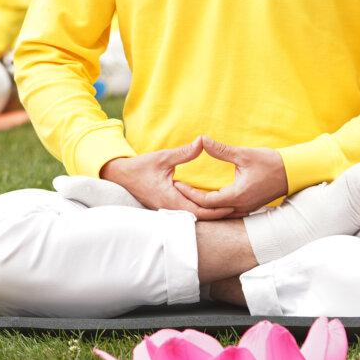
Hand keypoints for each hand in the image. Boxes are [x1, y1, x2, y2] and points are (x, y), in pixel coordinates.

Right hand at [100, 139, 233, 220]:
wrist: (121, 176)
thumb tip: (202, 142)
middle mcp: (170, 209)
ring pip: (193, 217)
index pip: (199, 211)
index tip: (233, 205)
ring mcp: (167, 210)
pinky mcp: (166, 207)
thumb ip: (184, 153)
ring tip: (228, 208)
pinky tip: (210, 205)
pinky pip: (186, 213)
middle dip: (218, 214)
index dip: (217, 209)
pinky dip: (200, 211)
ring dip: (209, 213)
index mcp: (171, 199)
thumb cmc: (141, 167)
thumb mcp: (164, 157)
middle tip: (237, 209)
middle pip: (199, 217)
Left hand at [173, 136, 288, 217]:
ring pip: (218, 214)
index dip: (190, 193)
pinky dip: (214, 207)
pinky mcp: (248, 207)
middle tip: (177, 191)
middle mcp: (240, 207)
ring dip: (203, 206)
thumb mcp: (244, 154)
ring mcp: (245, 209)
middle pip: (210, 211)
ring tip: (188, 194)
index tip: (177, 184)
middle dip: (192, 202)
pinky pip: (226, 212)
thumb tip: (202, 140)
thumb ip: (221, 150)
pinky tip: (206, 197)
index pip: (206, 201)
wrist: (292, 173)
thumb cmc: (270, 163)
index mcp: (237, 196)